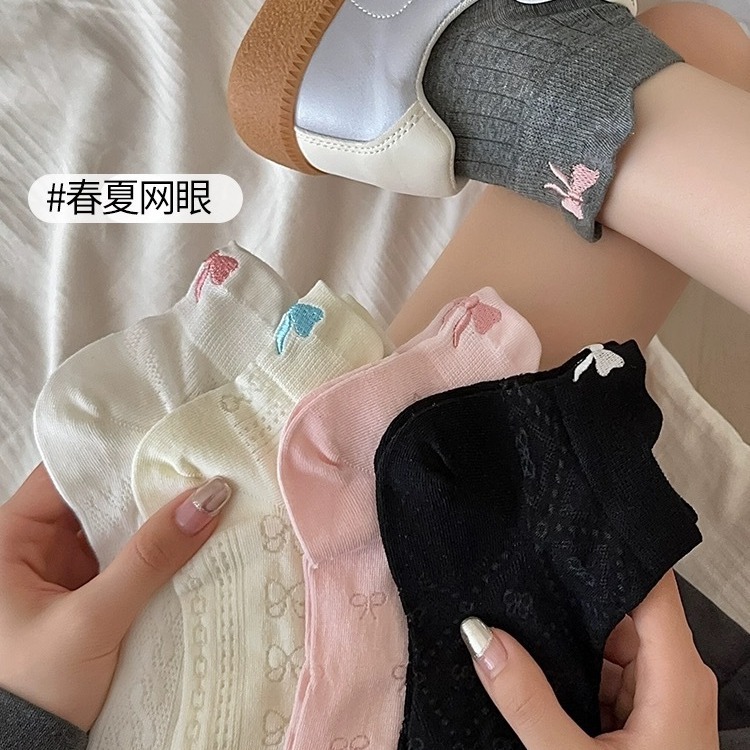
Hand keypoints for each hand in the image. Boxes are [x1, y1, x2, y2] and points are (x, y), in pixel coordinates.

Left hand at [0, 464, 230, 730]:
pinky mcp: (85, 596)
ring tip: (202, 497)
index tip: (166, 443)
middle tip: (197, 468)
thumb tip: (208, 498)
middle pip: (95, 499)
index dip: (113, 456)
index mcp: (9, 540)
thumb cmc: (34, 689)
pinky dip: (153, 551)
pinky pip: (123, 559)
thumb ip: (150, 557)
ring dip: (153, 520)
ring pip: (113, 529)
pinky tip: (189, 538)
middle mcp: (32, 548)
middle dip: (143, 487)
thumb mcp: (92, 619)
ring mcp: (61, 573)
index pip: (64, 475)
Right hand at [461, 571, 718, 749]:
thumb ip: (525, 699)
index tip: (555, 521)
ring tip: (515, 584)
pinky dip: (571, 653)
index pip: (648, 584)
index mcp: (676, 671)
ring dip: (566, 620)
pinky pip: (604, 662)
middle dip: (571, 583)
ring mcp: (658, 689)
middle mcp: (674, 671)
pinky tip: (531, 637)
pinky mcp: (641, 709)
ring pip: (610, 633)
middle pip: (624, 603)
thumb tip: (476, 634)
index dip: (607, 548)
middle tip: (518, 549)